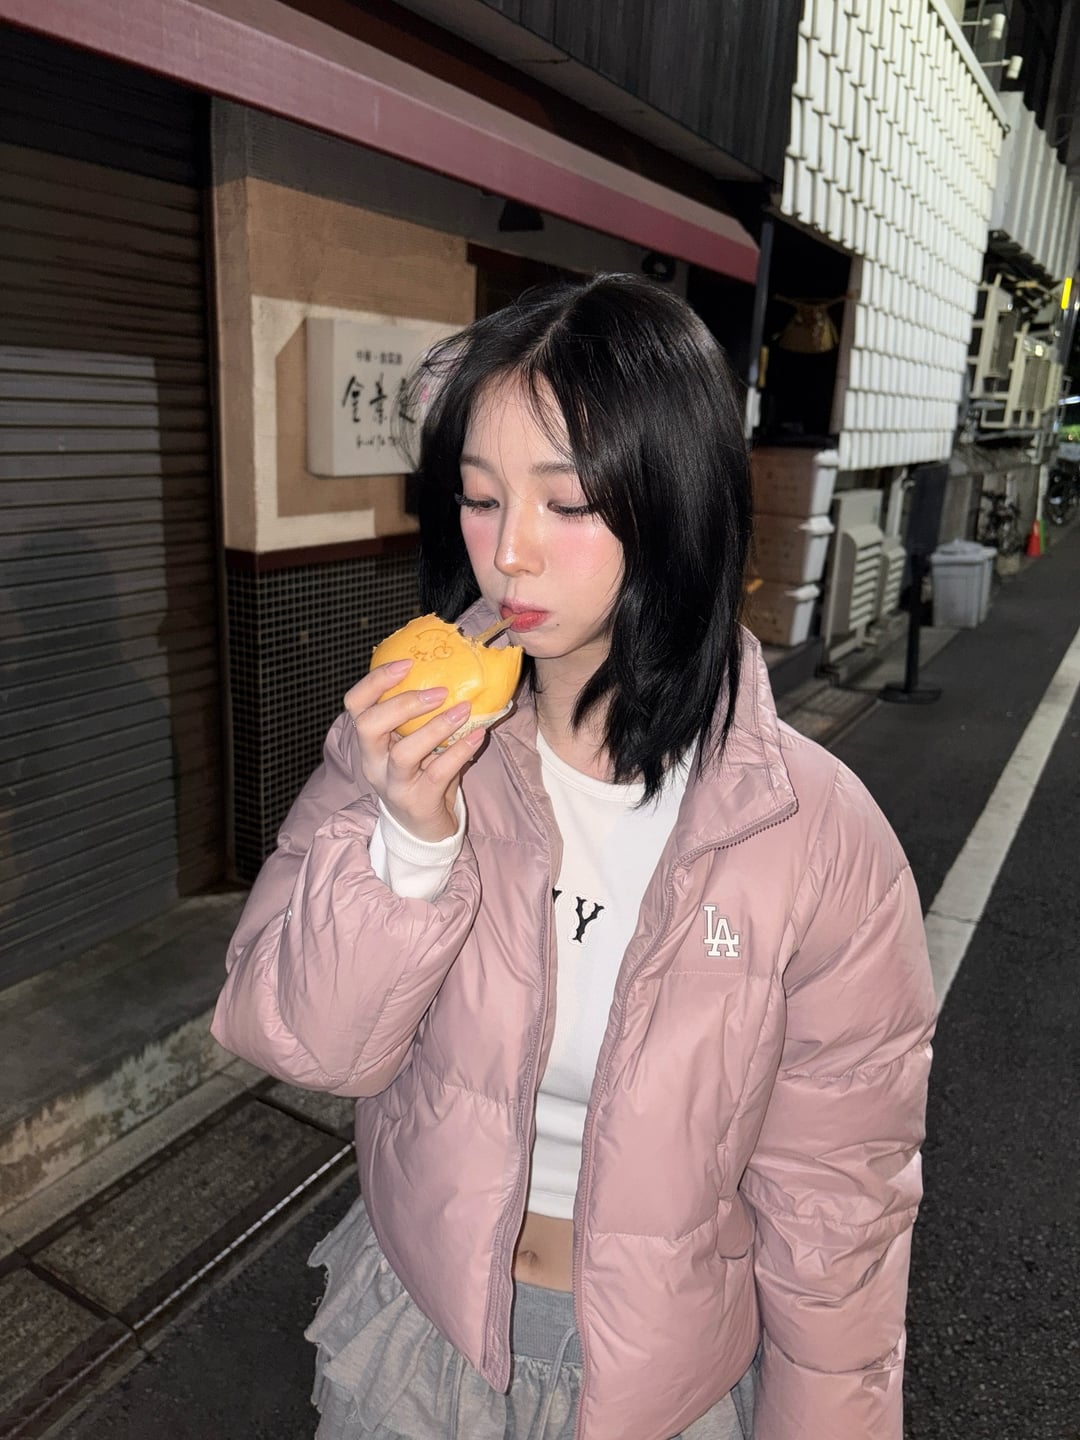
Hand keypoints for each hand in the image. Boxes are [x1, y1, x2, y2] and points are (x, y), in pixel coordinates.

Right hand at [345, 660, 484, 841]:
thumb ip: (421, 715)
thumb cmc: (421, 775)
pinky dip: (459, 752)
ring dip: (435, 728)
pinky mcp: (417, 802)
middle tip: (439, 691)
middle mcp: (374, 762)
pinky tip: (478, 736)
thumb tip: (456, 673)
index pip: (356, 705)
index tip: (407, 663)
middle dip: (402, 704)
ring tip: (463, 710)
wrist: (423, 829)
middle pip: (369, 726)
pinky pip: (437, 774)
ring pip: (403, 753)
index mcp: (370, 741)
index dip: (375, 681)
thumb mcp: (413, 742)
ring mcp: (393, 785)